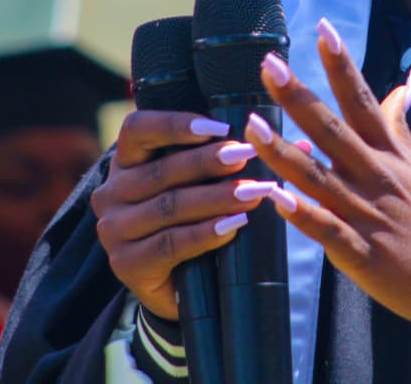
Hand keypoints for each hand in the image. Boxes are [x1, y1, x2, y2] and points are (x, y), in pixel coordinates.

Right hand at [90, 110, 269, 320]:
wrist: (174, 285)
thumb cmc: (192, 219)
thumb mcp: (205, 184)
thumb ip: (240, 160)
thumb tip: (299, 143)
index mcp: (126, 161)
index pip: (138, 129)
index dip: (176, 125)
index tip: (220, 126)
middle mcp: (111, 192)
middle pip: (162, 170)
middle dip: (210, 162)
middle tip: (249, 155)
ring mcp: (114, 230)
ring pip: (170, 207)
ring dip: (216, 198)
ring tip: (255, 192)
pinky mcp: (126, 264)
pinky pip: (170, 244)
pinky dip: (206, 234)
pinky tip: (234, 226)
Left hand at [246, 19, 410, 331]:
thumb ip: (399, 127)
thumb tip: (402, 84)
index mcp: (390, 154)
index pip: (363, 100)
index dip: (341, 65)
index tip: (323, 29)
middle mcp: (376, 176)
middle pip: (332, 129)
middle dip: (299, 97)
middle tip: (268, 65)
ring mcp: (366, 214)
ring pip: (317, 177)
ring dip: (283, 151)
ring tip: (251, 125)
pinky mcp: (359, 252)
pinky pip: (324, 229)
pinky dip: (300, 213)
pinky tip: (274, 198)